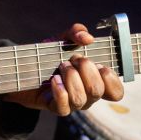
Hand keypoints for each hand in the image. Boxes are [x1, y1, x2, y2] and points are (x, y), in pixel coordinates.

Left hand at [6, 23, 123, 115]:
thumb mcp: (63, 38)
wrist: (24, 68)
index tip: (100, 64)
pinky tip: (54, 79)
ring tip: (61, 66)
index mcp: (96, 81)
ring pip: (80, 99)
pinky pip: (64, 107)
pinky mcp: (56, 107)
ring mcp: (72, 103)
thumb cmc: (50, 55)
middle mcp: (87, 95)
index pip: (116, 92)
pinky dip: (60, 90)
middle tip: (73, 58)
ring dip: (71, 78)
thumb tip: (88, 38)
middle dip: (86, 70)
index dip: (111, 80)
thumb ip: (77, 32)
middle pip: (97, 91)